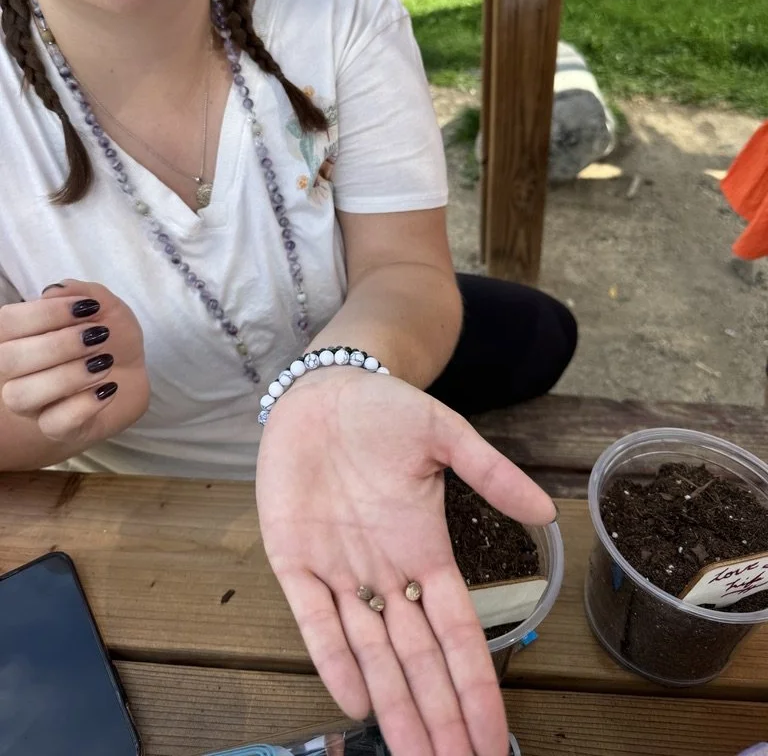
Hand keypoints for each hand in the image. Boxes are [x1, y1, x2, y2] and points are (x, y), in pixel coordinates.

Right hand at [0, 280, 149, 446]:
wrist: (131, 373)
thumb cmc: (108, 337)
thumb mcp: (105, 307)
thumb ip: (84, 292)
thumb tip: (56, 291)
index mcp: (18, 337)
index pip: (5, 323)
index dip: (44, 313)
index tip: (88, 308)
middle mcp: (15, 372)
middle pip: (7, 359)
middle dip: (58, 344)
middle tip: (99, 337)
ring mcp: (32, 405)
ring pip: (21, 396)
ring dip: (68, 375)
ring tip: (104, 363)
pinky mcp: (56, 429)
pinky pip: (54, 424)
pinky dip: (85, 404)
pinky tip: (108, 388)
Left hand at [256, 369, 554, 755]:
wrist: (324, 390)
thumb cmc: (385, 411)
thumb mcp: (444, 436)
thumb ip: (490, 473)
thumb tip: (546, 510)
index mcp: (426, 550)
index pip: (458, 635)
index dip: (475, 687)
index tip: (493, 737)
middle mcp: (387, 573)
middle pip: (418, 662)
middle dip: (438, 718)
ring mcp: (340, 570)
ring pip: (371, 654)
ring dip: (393, 707)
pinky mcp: (294, 559)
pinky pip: (313, 619)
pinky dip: (332, 658)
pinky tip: (354, 700)